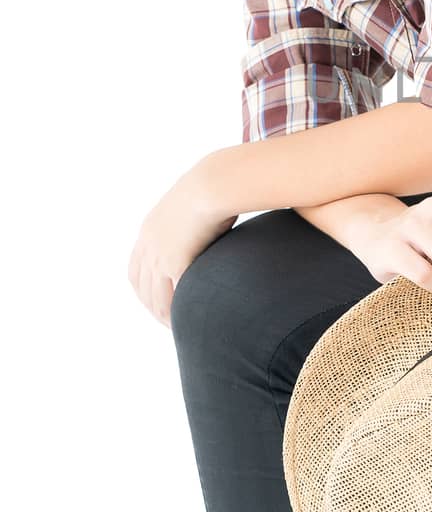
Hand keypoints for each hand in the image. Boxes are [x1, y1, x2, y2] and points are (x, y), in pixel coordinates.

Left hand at [128, 165, 237, 327]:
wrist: (215, 183)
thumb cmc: (216, 187)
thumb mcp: (198, 202)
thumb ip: (198, 218)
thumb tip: (213, 222)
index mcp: (150, 229)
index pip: (135, 268)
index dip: (143, 288)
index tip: (153, 300)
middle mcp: (149, 244)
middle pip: (142, 287)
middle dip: (152, 307)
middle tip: (167, 322)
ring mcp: (160, 255)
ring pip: (155, 297)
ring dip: (164, 315)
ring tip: (178, 327)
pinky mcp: (175, 263)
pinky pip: (174, 296)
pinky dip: (179, 311)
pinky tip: (190, 319)